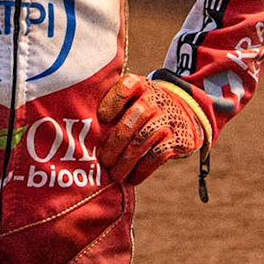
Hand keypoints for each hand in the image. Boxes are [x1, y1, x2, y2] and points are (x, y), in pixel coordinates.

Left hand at [96, 73, 210, 185]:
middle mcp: (155, 98)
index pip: (126, 86)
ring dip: (126, 160)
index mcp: (138, 86)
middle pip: (136, 116)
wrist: (181, 114)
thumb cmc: (141, 110)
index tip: (102, 118)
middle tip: (104, 161)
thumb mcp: (129, 100)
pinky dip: (143, 169)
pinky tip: (133, 178)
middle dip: (116, 141)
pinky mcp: (178, 138)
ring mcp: (168, 118)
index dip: (113, 101)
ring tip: (115, 175)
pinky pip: (158, 155)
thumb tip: (82, 137)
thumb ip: (108, 110)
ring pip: (144, 138)